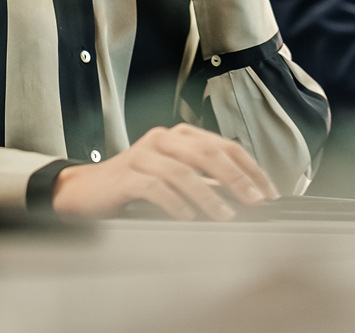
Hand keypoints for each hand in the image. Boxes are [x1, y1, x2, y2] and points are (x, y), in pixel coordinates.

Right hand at [52, 123, 278, 219]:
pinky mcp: (126, 175)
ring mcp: (143, 154)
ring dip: (209, 196)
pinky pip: (155, 187)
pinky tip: (187, 218)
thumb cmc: (135, 186)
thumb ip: (205, 182)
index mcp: (181, 136)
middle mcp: (164, 139)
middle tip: (255, 200)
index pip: (224, 145)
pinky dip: (175, 203)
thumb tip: (245, 196)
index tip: (268, 191)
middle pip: (208, 152)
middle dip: (236, 177)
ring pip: (184, 171)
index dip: (250, 167)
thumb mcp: (175, 179)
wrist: (86, 191)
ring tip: (226, 216)